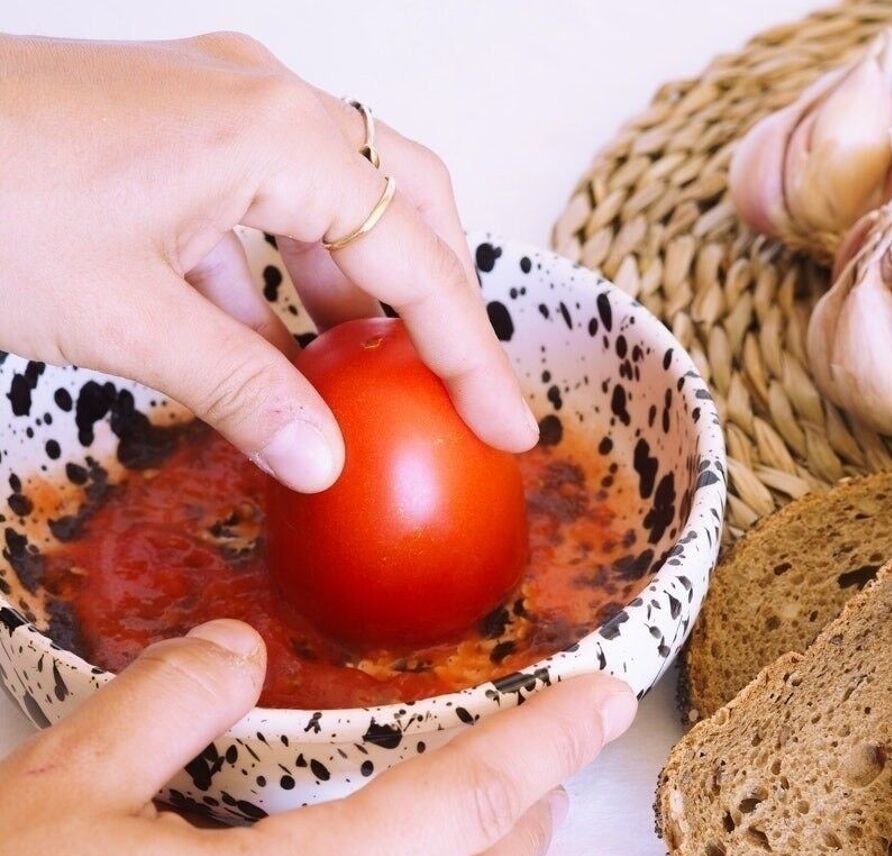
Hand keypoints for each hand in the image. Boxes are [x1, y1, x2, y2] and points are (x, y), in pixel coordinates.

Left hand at [0, 33, 538, 492]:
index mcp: (273, 132)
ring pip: (336, 203)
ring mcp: (212, 108)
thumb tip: (324, 459)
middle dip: (441, 302)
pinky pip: (263, 210)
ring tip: (379, 384)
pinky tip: (274, 353)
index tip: (509, 426)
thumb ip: (243, 390)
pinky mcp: (168, 135)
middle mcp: (259, 101)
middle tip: (461, 391)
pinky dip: (283, 285)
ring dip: (363, 294)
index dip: (471, 354)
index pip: (415, 258)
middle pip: (404, 203)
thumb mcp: (124, 318)